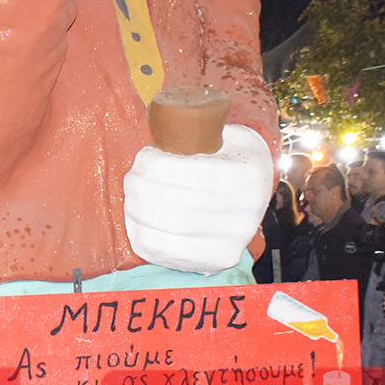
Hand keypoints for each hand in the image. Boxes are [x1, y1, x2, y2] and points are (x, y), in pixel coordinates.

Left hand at [123, 125, 271, 274]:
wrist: (254, 189)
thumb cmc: (228, 155)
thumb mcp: (223, 134)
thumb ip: (197, 130)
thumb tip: (158, 123)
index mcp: (249, 175)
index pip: (193, 174)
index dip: (157, 167)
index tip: (143, 158)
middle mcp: (247, 213)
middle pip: (179, 205)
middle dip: (142, 189)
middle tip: (131, 177)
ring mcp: (234, 241)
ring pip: (170, 230)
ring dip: (138, 210)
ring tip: (131, 194)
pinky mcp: (218, 260)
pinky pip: (167, 252)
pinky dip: (142, 234)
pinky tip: (136, 219)